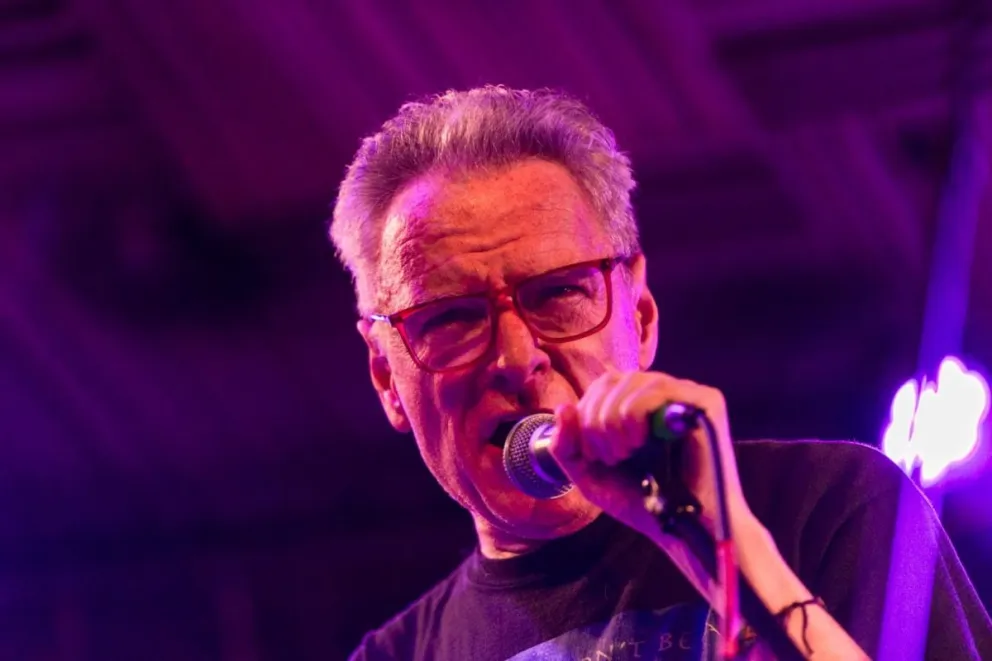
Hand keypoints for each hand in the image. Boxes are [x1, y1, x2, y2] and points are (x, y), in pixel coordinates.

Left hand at [548, 369, 753, 544]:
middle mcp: (665, 394)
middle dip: (596, 421)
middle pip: (612, 380)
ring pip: (632, 382)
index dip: (586, 415)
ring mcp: (687, 396)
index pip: (602, 385)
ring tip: (624, 454)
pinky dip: (635, 415)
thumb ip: (567, 446)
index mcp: (641, 405)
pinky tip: (640, 444)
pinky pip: (657, 390)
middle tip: (609, 458)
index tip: (592, 456)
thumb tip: (563, 406)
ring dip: (613, 421)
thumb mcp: (591, 476)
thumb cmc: (643, 503)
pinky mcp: (707, 403)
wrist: (685, 530)